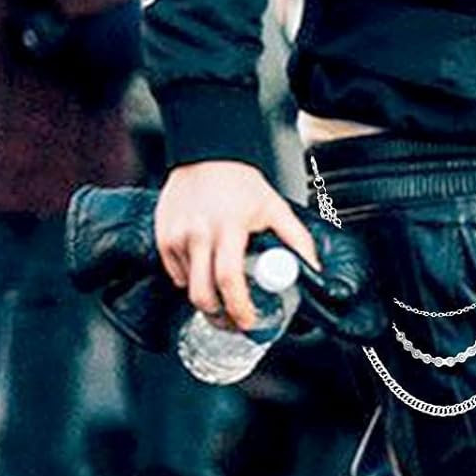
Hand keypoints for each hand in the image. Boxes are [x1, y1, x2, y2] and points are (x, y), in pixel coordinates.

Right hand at [154, 161, 320, 329]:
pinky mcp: (162, 235)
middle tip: (234, 323)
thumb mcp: (275, 208)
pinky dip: (190, 282)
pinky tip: (206, 276)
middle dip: (219, 318)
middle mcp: (197, 232)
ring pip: (188, 287)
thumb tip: (313, 270)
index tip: (249, 322)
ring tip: (223, 300)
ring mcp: (176, 235)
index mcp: (228, 228)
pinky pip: (175, 273)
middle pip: (202, 294)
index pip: (229, 280)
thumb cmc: (241, 181)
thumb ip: (297, 240)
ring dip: (207, 300)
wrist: (205, 152)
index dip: (239, 308)